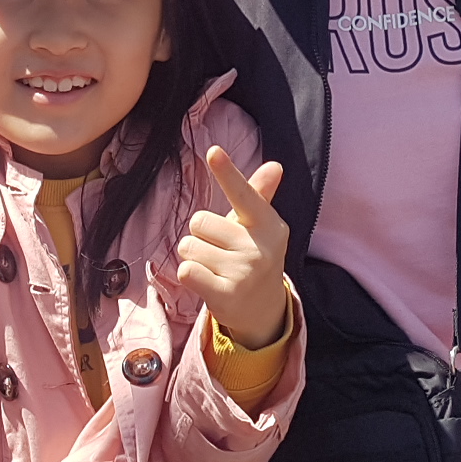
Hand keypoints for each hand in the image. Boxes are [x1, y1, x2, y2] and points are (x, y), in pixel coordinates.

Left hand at [175, 147, 291, 350]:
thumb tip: (275, 165)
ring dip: (194, 257)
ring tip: (216, 269)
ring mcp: (244, 273)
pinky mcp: (226, 296)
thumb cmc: (252, 256)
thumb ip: (257, 195)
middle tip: (221, 252)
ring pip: (188, 247)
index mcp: (269, 224)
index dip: (227, 172)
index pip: (242, 194)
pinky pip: (185, 270)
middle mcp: (259, 248)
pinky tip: (207, 283)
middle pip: (198, 222)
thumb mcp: (258, 227)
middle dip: (201, 236)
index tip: (214, 150)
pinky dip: (189, 274)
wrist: (263, 311)